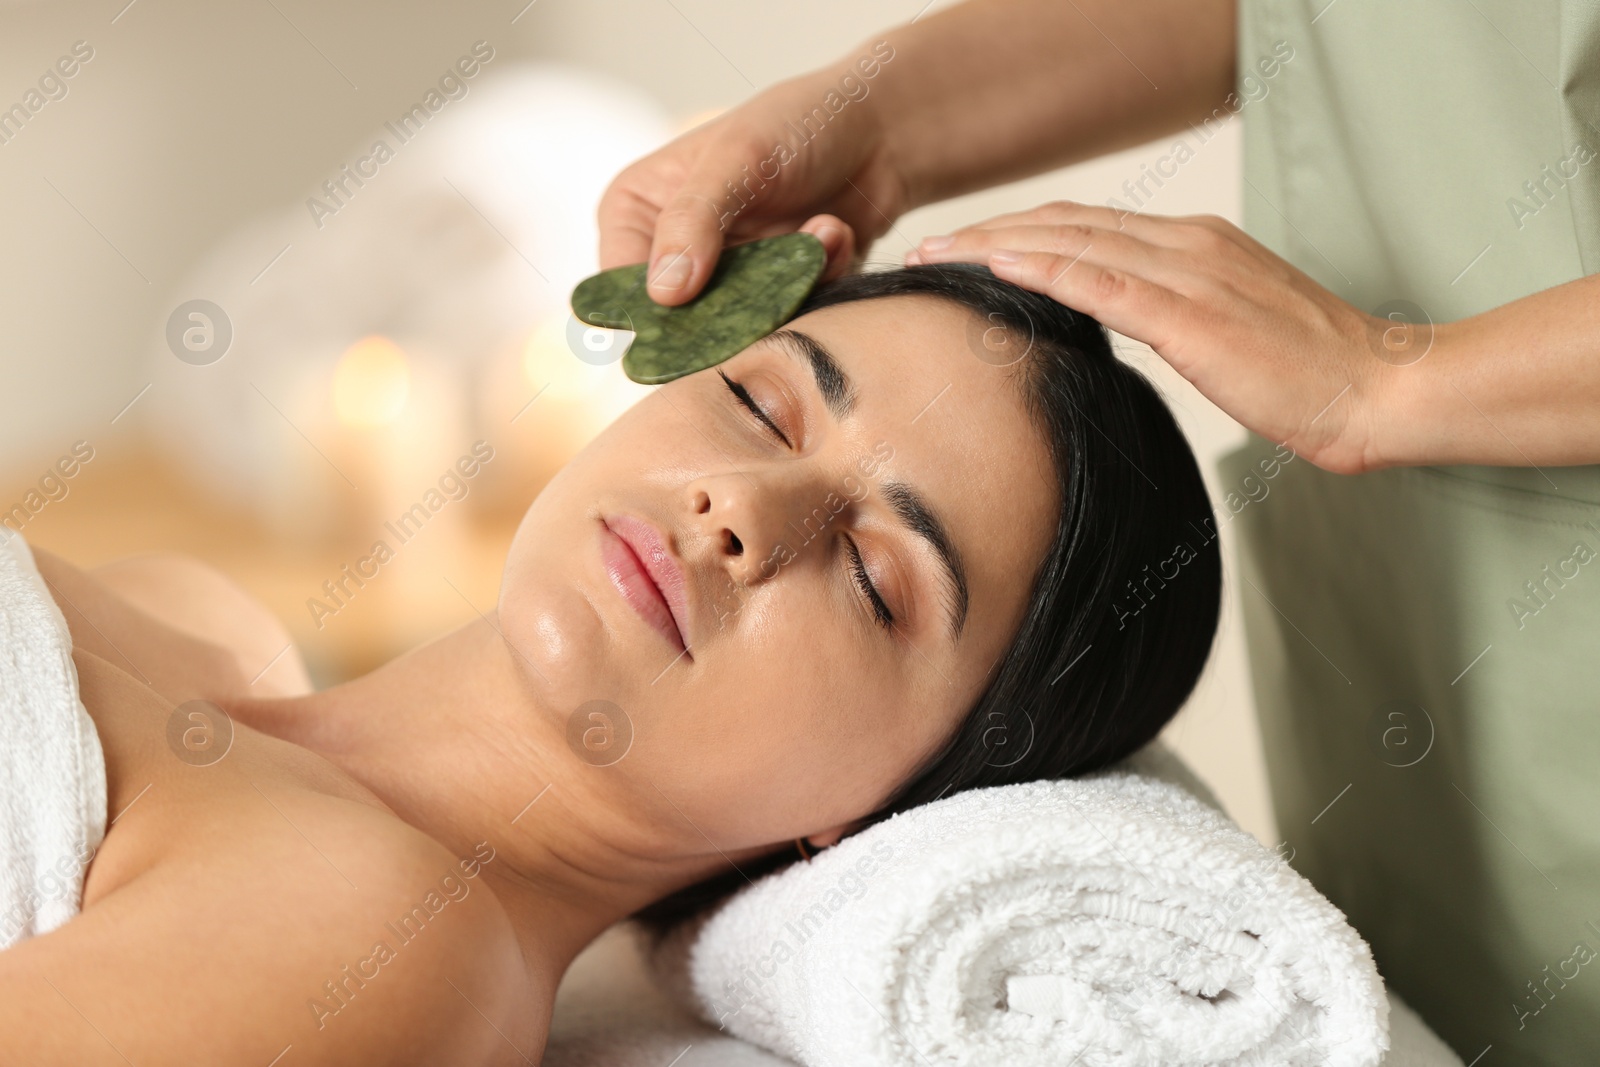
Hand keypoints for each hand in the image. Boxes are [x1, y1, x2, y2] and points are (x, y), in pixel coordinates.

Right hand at [597, 66, 907, 303]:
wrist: (877, 129)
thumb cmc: (798, 123)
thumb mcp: (738, 159)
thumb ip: (694, 220)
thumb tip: (662, 293)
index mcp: (636, 211)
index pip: (618, 287)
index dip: (652, 315)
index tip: (700, 318)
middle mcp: (672, 251)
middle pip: (678, 322)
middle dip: (732, 309)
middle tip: (773, 284)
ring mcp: (726, 278)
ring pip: (736, 328)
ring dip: (784, 288)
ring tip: (818, 229)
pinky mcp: (774, 295)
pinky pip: (786, 317)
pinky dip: (817, 280)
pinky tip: (834, 232)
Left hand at [905, 202, 1400, 474]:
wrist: (1379, 388)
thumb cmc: (1312, 376)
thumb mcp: (1231, 334)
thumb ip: (1177, 319)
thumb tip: (1125, 330)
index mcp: (1196, 246)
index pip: (1088, 228)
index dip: (1020, 233)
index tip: (965, 251)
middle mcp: (1187, 244)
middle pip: (1065, 225)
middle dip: (988, 234)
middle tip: (926, 251)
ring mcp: (1190, 274)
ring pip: (1071, 244)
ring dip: (995, 246)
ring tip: (937, 257)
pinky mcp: (1192, 316)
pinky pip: (1103, 283)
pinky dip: (1044, 271)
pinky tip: (998, 269)